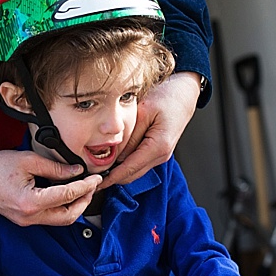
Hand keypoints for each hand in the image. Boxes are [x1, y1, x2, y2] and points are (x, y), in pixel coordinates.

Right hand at [0, 150, 101, 226]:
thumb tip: (75, 172)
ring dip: (75, 206)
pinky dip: (62, 207)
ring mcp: (26, 221)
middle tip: (92, 186)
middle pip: (68, 216)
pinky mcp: (25, 220)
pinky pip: (50, 217)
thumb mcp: (27, 160)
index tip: (95, 178)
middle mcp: (30, 217)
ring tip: (83, 190)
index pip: (67, 196)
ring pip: (60, 220)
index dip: (85, 186)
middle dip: (84, 201)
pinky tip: (67, 194)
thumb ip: (54, 168)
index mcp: (30, 202)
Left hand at [99, 71, 201, 188]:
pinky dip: (125, 164)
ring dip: (118, 172)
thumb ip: (129, 136)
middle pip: (132, 175)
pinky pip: (139, 162)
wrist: (184, 93)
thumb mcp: (143, 112)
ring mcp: (161, 155)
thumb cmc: (166, 97)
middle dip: (112, 178)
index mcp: (158, 147)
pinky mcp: (158, 151)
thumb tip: (115, 156)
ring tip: (98, 169)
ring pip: (135, 171)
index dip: (111, 178)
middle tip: (91, 177)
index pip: (129, 169)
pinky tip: (112, 159)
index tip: (95, 182)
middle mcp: (161, 155)